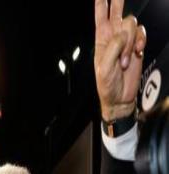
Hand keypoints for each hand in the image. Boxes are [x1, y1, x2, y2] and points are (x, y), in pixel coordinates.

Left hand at [94, 0, 146, 120]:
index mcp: (100, 39)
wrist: (120, 96)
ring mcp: (126, 39)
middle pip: (117, 10)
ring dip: (130, 42)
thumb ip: (113, 48)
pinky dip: (140, 42)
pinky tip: (136, 53)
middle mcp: (113, 36)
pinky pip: (142, 33)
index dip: (100, 3)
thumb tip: (124, 35)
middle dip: (117, 0)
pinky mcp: (137, 44)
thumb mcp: (104, 67)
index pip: (100, 16)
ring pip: (132, 24)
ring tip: (125, 61)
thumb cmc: (107, 84)